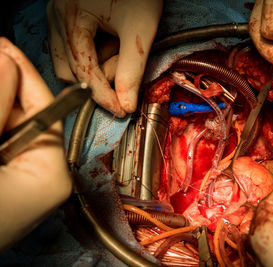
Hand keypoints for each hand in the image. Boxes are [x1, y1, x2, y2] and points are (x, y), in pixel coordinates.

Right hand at [0, 38, 71, 250]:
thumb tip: (5, 61)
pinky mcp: (8, 191)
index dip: (19, 72)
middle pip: (24, 117)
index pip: (45, 108)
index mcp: (52, 175)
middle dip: (1, 90)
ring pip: (8, 130)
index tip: (1, 47)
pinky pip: (3, 147)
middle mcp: (46, 181)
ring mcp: (24, 188)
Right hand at [47, 0, 162, 116]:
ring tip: (119, 54)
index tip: (121, 110)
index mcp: (71, 18)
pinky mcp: (66, 15)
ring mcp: (58, 16)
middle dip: (99, 79)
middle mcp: (57, 18)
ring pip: (68, 60)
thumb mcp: (139, 30)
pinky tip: (111, 44)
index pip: (83, 72)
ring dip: (94, 67)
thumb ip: (132, 70)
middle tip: (124, 74)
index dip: (103, 96)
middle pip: (70, 69)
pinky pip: (71, 46)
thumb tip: (126, 103)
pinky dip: (91, 54)